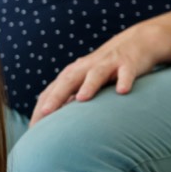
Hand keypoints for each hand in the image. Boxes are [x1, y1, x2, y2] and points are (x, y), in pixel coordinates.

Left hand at [30, 23, 170, 123]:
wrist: (137, 42)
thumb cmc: (106, 69)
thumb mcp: (85, 82)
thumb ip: (71, 99)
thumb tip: (54, 125)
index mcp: (73, 74)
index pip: (52, 91)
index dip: (41, 108)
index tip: (33, 129)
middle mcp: (86, 68)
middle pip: (68, 81)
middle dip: (56, 97)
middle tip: (45, 113)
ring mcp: (107, 64)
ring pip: (95, 74)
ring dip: (88, 85)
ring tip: (81, 99)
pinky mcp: (128, 63)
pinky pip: (126, 72)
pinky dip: (124, 80)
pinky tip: (122, 91)